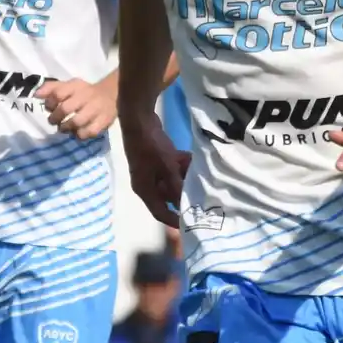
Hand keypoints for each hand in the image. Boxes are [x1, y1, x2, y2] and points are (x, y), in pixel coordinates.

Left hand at [38, 78, 116, 140]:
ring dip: (66, 127)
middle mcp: (87, 97)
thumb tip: (36, 95)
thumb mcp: (69, 86)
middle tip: (54, 121)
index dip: (50, 103)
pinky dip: (80, 134)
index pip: (58, 93)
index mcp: (76, 86)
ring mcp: (96, 110)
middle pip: (65, 108)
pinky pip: (89, 132)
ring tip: (64, 128)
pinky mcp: (104, 122)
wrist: (110, 95)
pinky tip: (77, 132)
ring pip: (76, 122)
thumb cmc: (84, 92)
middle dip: (55, 118)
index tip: (50, 107)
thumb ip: (51, 88)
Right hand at [121, 111, 190, 225]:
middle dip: (185, 193)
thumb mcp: (167, 167)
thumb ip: (177, 186)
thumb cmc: (150, 147)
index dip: (174, 220)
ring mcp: (151, 170)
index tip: (191, 224)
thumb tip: (185, 203)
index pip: (160, 213)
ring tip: (200, 173)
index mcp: (145, 189)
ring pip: (172, 180)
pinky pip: (172, 167)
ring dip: (185, 176)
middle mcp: (147, 183)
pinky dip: (181, 164)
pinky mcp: (156, 158)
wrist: (139, 119)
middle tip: (204, 195)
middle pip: (169, 196)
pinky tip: (193, 159)